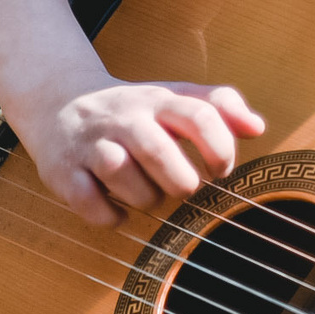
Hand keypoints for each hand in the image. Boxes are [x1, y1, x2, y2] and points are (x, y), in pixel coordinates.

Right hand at [8, 73, 263, 224]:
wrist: (57, 101)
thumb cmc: (130, 110)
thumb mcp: (173, 98)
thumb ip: (219, 107)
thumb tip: (257, 127)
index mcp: (157, 101)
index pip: (199, 114)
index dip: (220, 148)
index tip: (220, 170)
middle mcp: (123, 118)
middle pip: (157, 149)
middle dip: (180, 181)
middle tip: (184, 189)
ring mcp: (90, 143)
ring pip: (120, 172)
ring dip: (144, 197)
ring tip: (148, 197)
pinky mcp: (62, 170)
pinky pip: (87, 200)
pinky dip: (108, 215)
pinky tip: (118, 212)